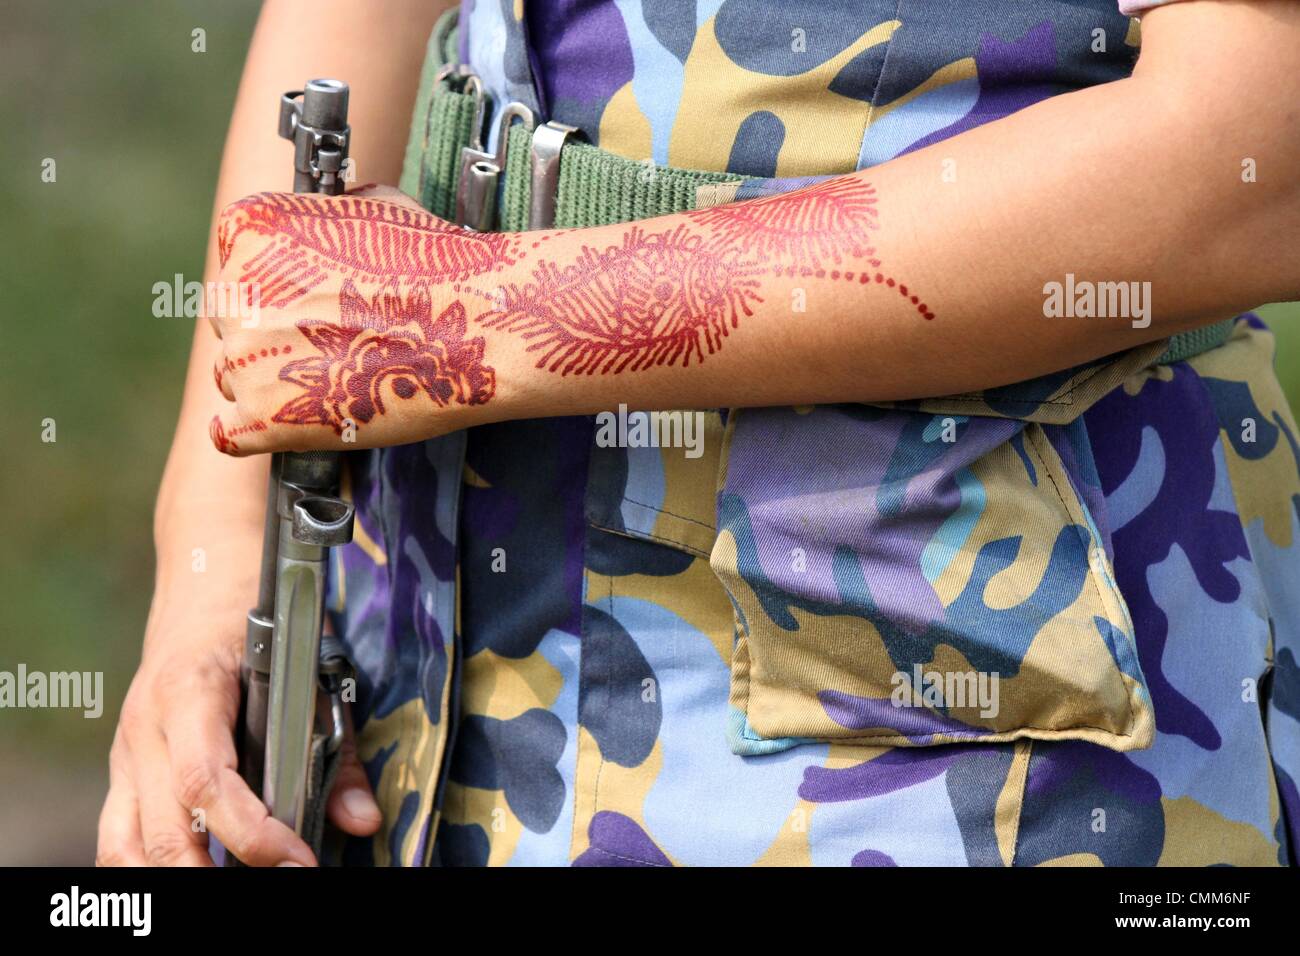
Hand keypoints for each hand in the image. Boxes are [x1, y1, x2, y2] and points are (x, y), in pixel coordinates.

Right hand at [96, 580, 381, 865]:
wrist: (204, 571)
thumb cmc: (257, 614)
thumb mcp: (307, 664)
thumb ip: (334, 747)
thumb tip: (360, 820)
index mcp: (188, 693)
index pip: (207, 782)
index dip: (252, 834)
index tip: (299, 861)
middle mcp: (144, 728)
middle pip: (164, 830)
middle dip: (216, 877)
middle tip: (283, 880)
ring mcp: (125, 751)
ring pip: (125, 846)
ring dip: (173, 881)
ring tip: (232, 888)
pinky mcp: (123, 768)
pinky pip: (120, 835)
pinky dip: (150, 868)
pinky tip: (197, 874)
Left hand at [208, 185, 505, 455]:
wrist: (473, 328)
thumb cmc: (437, 266)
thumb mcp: (377, 205)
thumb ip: (329, 215)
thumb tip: (327, 220)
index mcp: (254, 229)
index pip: (235, 257)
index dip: (272, 282)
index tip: (302, 300)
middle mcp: (236, 290)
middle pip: (230, 317)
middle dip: (267, 330)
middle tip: (321, 344)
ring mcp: (245, 356)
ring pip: (232, 374)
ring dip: (267, 380)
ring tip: (327, 382)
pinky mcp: (262, 416)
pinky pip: (230, 434)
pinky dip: (255, 433)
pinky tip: (288, 423)